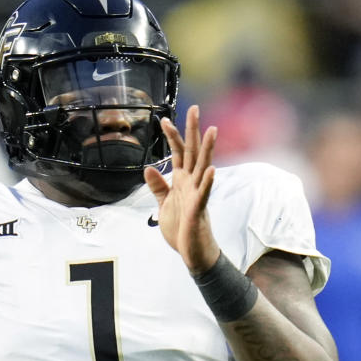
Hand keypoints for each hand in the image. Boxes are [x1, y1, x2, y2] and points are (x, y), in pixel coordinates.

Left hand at [143, 105, 220, 273]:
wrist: (192, 252)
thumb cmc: (181, 228)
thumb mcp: (163, 205)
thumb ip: (158, 186)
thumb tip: (148, 168)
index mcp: (182, 181)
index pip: (178, 153)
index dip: (172, 136)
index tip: (164, 118)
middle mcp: (192, 183)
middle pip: (192, 152)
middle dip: (193, 131)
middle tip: (195, 108)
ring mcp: (197, 195)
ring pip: (203, 168)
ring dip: (208, 149)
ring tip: (212, 130)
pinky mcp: (198, 210)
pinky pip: (204, 194)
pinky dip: (208, 182)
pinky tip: (212, 169)